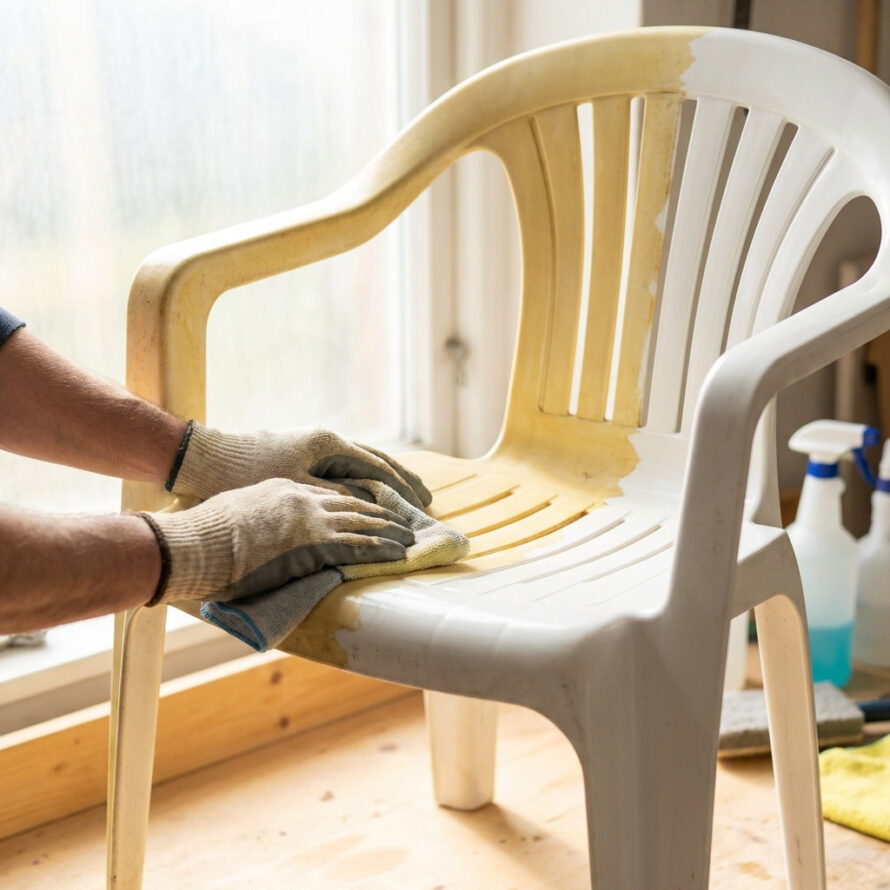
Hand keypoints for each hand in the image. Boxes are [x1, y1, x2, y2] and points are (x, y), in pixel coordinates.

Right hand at [139, 479, 415, 603]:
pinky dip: (381, 548)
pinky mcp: (314, 542)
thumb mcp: (238, 512)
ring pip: (362, 520)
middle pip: (354, 502)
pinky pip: (357, 544)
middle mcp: (302, 498)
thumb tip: (266, 534)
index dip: (357, 502)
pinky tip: (399, 552)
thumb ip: (261, 517)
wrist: (197, 540)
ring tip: (411, 538)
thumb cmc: (206, 533)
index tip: (374, 509)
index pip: (331, 493)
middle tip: (406, 520)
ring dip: (390, 530)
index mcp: (285, 490)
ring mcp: (310, 519)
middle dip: (383, 512)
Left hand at [167, 423, 431, 509]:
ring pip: (361, 460)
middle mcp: (326, 440)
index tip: (422, 504)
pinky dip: (365, 475)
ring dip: (385, 477)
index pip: (377, 467)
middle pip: (375, 460)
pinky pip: (345, 464)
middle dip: (401, 480)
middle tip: (426, 498)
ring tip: (407, 492)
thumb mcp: (297, 488)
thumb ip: (335, 495)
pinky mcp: (303, 453)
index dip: (401, 487)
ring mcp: (315, 445)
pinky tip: (370, 487)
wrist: (208, 458)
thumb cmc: (250, 474)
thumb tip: (369, 504)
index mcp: (329, 445)